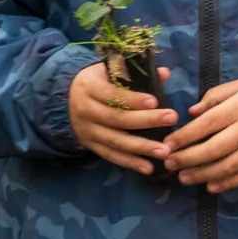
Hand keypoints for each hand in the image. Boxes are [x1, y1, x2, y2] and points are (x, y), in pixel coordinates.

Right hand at [68, 58, 176, 173]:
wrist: (66, 98)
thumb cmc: (95, 82)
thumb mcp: (108, 71)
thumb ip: (134, 72)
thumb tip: (164, 73)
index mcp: (89, 87)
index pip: (112, 95)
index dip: (133, 99)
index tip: (155, 101)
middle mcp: (85, 110)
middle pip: (117, 118)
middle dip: (146, 120)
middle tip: (171, 119)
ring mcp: (87, 130)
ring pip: (116, 141)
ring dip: (141, 147)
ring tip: (164, 152)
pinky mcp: (90, 145)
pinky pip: (111, 156)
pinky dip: (130, 163)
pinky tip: (148, 168)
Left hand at [164, 72, 237, 191]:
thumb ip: (216, 96)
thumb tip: (192, 113)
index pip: (207, 124)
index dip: (185, 136)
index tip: (167, 144)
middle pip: (214, 148)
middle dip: (189, 158)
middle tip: (169, 164)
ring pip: (229, 166)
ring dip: (204, 174)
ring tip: (184, 178)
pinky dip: (230, 183)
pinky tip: (212, 187)